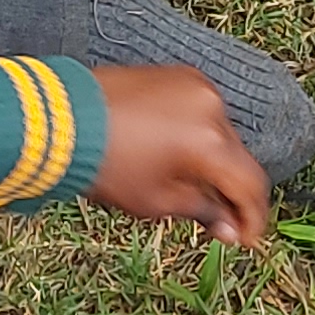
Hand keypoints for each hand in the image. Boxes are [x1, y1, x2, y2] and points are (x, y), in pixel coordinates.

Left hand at [84, 64, 274, 245]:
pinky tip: (182, 157)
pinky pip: (202, 113)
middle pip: (238, 158)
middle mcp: (212, 108)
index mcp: (210, 142)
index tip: (245, 240)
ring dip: (217, 163)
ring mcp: (196, 86)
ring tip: (197, 189)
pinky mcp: (179, 75)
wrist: (62, 118)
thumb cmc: (104, 163)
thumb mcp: (155, 201)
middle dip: (233, 192)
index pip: (250, 184)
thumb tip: (228, 229)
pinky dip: (200, 137)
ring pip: (221, 135)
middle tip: (223, 223)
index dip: (253, 218)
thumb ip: (202, 212)